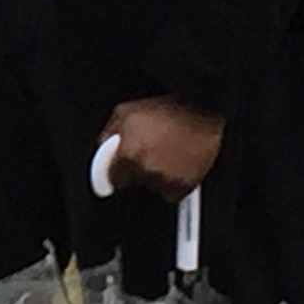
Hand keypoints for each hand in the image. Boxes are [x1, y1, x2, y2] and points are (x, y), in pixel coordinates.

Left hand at [100, 96, 224, 199]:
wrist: (199, 111)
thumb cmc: (165, 109)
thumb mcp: (125, 111)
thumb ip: (109, 133)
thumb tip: (104, 147)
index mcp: (128, 154)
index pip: (114, 178)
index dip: (117, 172)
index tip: (121, 170)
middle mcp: (146, 169)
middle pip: (135, 181)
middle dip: (138, 170)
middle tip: (150, 154)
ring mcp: (167, 178)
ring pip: (154, 187)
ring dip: (157, 177)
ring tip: (165, 157)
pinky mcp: (186, 184)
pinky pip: (173, 194)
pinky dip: (173, 185)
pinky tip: (176, 168)